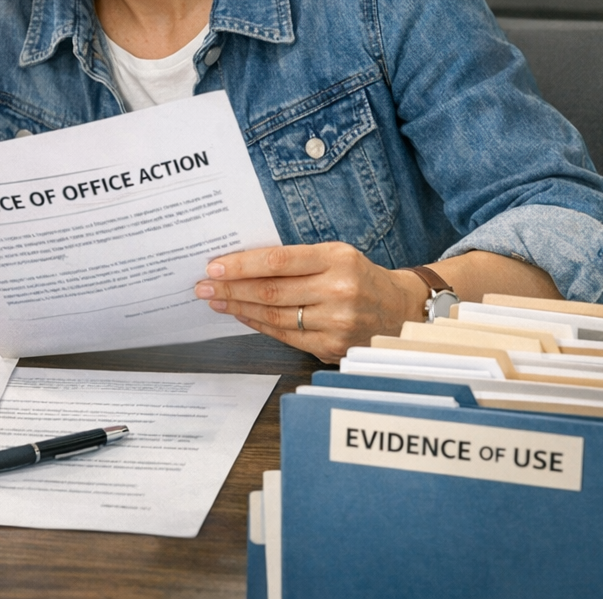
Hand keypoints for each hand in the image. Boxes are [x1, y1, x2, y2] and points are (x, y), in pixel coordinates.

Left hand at [193, 243, 426, 362]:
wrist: (400, 310)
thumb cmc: (359, 276)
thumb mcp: (336, 255)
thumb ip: (296, 259)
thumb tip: (242, 264)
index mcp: (337, 260)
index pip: (278, 260)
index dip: (242, 265)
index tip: (214, 265)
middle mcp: (338, 291)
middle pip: (271, 291)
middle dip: (230, 288)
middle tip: (203, 285)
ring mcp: (336, 323)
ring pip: (274, 316)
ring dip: (239, 308)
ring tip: (216, 300)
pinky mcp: (332, 347)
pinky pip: (285, 336)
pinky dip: (258, 325)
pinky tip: (241, 315)